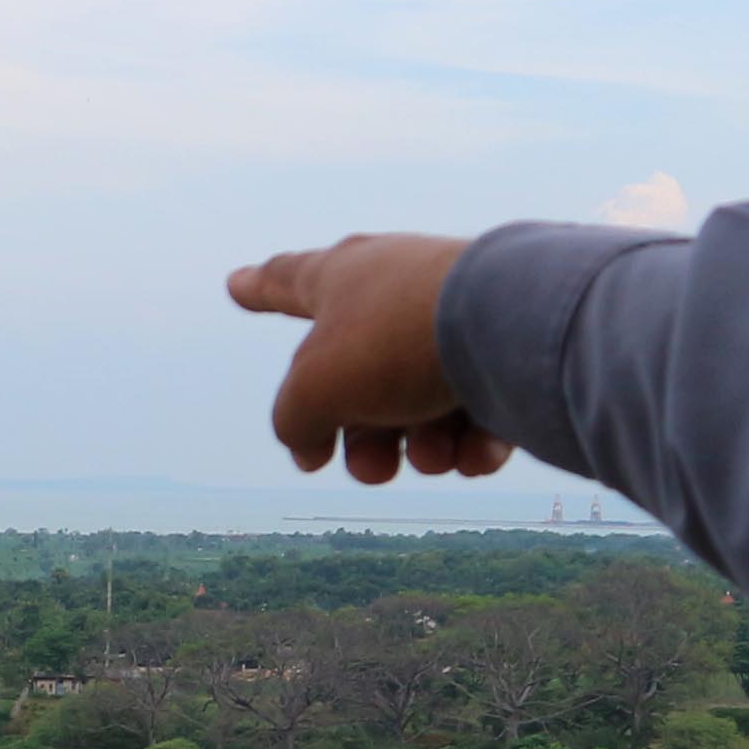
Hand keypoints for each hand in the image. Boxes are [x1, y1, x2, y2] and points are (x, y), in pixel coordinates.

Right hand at [227, 232, 513, 481]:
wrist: (512, 328)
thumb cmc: (397, 341)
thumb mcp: (314, 389)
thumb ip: (293, 420)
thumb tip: (309, 443)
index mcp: (342, 278)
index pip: (286, 281)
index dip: (258, 289)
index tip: (237, 284)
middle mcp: (396, 292)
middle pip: (358, 381)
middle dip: (362, 440)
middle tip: (374, 469)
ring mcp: (455, 323)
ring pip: (418, 408)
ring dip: (419, 449)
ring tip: (431, 455)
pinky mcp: (507, 355)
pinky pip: (475, 415)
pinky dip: (471, 444)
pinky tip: (476, 452)